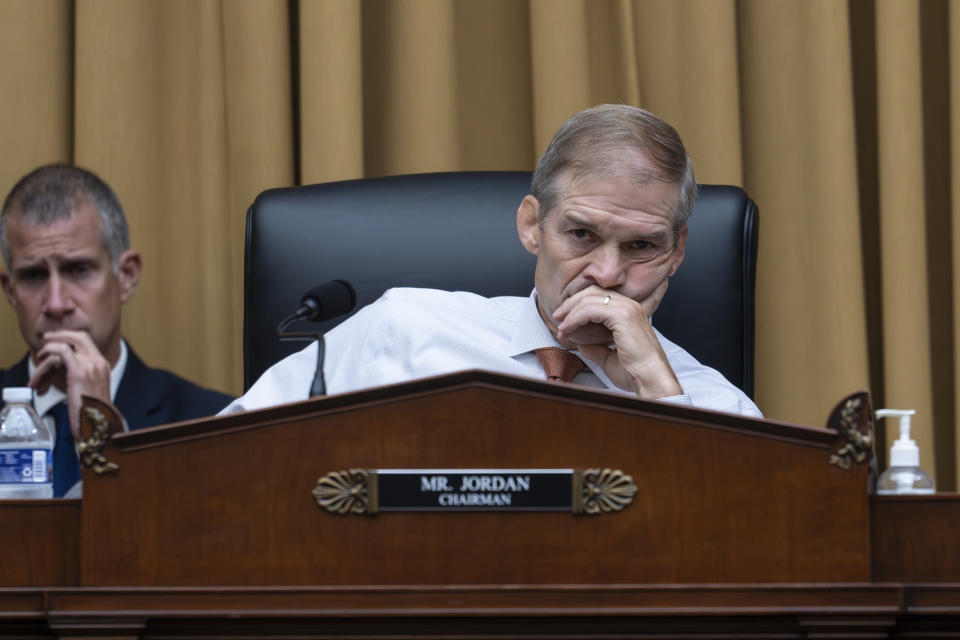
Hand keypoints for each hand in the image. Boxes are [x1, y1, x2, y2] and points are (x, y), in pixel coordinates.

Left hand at [28, 330, 111, 437]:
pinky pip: (62, 351)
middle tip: (47, 339)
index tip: (57, 341)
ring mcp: (91, 365)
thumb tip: (62, 372)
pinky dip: (49, 352)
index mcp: (103, 366)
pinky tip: (41, 359)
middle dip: (61, 334)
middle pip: (81, 336)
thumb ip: (81, 377)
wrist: (99, 424)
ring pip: (67, 343)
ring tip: (39, 356)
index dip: (71, 338)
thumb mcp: (89, 391)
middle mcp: (99, 362)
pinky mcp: (79, 371)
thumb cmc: (92, 413)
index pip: (88, 342)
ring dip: (49, 349)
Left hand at [552, 281, 682, 399]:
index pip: (598, 297)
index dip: (578, 306)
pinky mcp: (622, 315)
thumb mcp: (608, 357)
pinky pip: (591, 310)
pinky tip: (567, 329)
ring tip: (560, 326)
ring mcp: (627, 308)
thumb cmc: (633, 372)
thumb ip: (594, 347)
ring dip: (570, 312)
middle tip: (556, 317)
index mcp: (628, 312)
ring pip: (589, 299)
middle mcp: (629, 305)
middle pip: (592, 293)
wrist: (649, 381)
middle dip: (571, 304)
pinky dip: (575, 318)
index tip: (563, 320)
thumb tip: (580, 343)